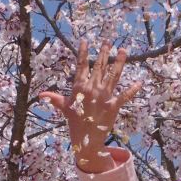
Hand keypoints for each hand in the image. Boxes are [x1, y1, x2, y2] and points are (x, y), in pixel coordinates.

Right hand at [40, 40, 140, 170]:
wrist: (86, 139)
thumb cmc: (74, 122)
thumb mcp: (64, 108)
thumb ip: (55, 99)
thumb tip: (41, 95)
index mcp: (80, 88)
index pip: (81, 67)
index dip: (82, 53)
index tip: (85, 41)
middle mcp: (92, 89)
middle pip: (99, 67)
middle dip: (104, 53)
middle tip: (107, 41)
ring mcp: (104, 97)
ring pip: (113, 76)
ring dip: (119, 62)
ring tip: (123, 50)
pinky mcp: (113, 106)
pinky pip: (124, 96)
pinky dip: (132, 90)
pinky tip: (139, 82)